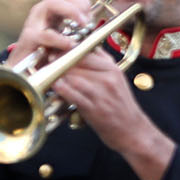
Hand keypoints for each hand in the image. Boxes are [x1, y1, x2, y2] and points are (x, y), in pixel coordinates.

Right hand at [8, 0, 94, 68]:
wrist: (24, 71)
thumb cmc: (47, 54)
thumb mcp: (64, 39)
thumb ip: (78, 32)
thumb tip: (95, 27)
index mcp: (52, 10)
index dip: (83, 0)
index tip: (91, 16)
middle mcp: (42, 11)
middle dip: (79, 3)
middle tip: (88, 21)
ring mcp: (34, 22)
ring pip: (51, 3)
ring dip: (72, 11)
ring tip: (83, 26)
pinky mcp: (29, 38)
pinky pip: (45, 34)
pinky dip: (60, 39)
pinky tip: (70, 45)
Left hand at [9, 0, 174, 179]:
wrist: (133, 132)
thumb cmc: (121, 107)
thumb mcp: (117, 80)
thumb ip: (102, 64)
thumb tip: (85, 47)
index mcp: (112, 69)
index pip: (86, 51)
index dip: (67, 48)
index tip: (54, 48)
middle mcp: (108, 78)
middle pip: (77, 62)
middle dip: (58, 60)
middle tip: (45, 59)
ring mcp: (102, 93)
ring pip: (73, 76)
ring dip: (57, 75)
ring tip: (46, 74)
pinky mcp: (95, 108)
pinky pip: (73, 94)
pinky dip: (61, 89)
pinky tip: (54, 87)